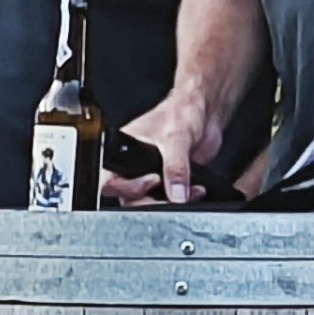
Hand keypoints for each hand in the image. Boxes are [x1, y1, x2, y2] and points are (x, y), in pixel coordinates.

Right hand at [107, 85, 216, 204]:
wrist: (203, 111)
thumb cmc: (180, 112)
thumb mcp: (176, 138)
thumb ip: (175, 167)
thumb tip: (176, 193)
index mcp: (122, 151)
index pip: (110, 182)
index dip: (129, 189)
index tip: (153, 181)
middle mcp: (133, 166)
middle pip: (130, 199)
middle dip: (153, 201)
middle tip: (173, 195)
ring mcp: (150, 174)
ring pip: (150, 202)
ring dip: (171, 202)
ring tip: (188, 192)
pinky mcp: (168, 181)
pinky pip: (170, 200)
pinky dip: (184, 199)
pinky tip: (195, 191)